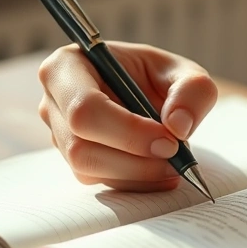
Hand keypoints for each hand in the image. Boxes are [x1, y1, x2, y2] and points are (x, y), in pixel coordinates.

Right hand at [38, 42, 217, 190]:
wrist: (150, 95)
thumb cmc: (159, 77)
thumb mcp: (186, 73)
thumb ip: (193, 90)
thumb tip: (178, 126)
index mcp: (68, 65)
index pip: (85, 108)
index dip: (128, 132)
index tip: (170, 141)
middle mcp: (53, 101)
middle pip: (80, 147)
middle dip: (134, 160)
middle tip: (176, 157)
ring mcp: (59, 134)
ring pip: (89, 169)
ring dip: (138, 174)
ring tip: (175, 164)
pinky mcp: (74, 160)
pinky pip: (100, 181)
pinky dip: (136, 182)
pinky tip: (161, 171)